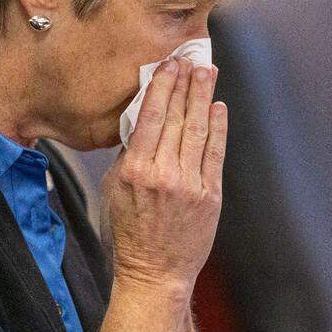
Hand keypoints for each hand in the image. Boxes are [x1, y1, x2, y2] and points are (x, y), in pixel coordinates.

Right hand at [104, 60, 225, 293]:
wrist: (154, 272)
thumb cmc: (129, 231)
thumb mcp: (114, 190)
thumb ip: (128, 155)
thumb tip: (144, 121)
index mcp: (135, 170)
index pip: (151, 117)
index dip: (162, 87)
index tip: (168, 65)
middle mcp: (164, 174)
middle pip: (177, 118)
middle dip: (185, 84)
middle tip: (191, 59)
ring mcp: (190, 184)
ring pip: (198, 130)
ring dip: (203, 97)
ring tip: (207, 72)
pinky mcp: (210, 195)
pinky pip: (214, 153)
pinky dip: (217, 128)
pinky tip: (217, 107)